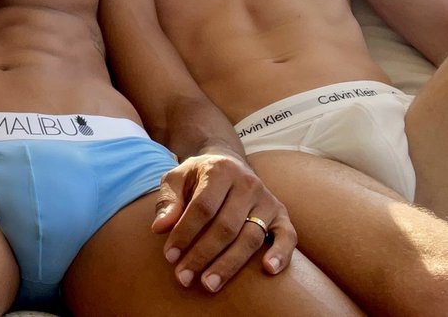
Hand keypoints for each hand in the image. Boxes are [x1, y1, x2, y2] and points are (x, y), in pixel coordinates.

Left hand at [152, 153, 294, 292]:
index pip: (202, 208)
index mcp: (220, 170)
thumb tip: (160, 227)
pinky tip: (268, 270)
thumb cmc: (198, 177)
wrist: (227, 163)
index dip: (185, 233)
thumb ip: (168, 200)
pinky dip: (281, 254)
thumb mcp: (177, 178)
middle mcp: (247, 184)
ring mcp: (267, 199)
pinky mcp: (281, 214)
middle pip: (226, 226)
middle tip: (184, 277)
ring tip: (209, 284)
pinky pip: (288, 236)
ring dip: (229, 264)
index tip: (170, 256)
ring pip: (251, 237)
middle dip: (203, 255)